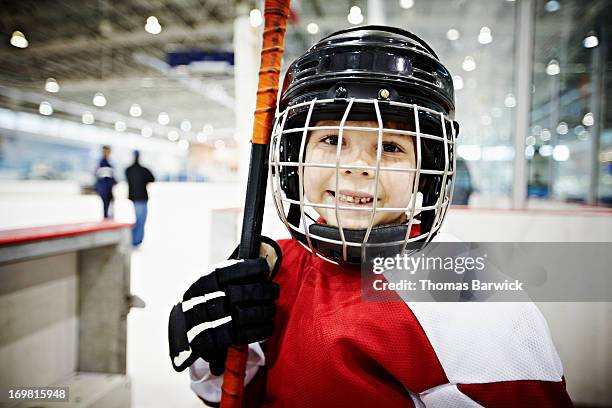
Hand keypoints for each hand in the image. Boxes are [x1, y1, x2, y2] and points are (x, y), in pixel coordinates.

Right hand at [168, 240, 280, 374]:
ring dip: (266, 310)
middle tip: (274, 290)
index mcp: (203, 282)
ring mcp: (209, 323)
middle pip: (243, 294)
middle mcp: (204, 301)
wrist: (182, 327)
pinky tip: (268, 324)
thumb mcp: (208, 281)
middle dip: (265, 291)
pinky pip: (245, 335)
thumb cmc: (203, 298)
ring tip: (271, 307)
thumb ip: (229, 273)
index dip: (253, 268)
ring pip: (246, 315)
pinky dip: (262, 329)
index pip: (232, 271)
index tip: (264, 268)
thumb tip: (261, 265)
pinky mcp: (216, 341)